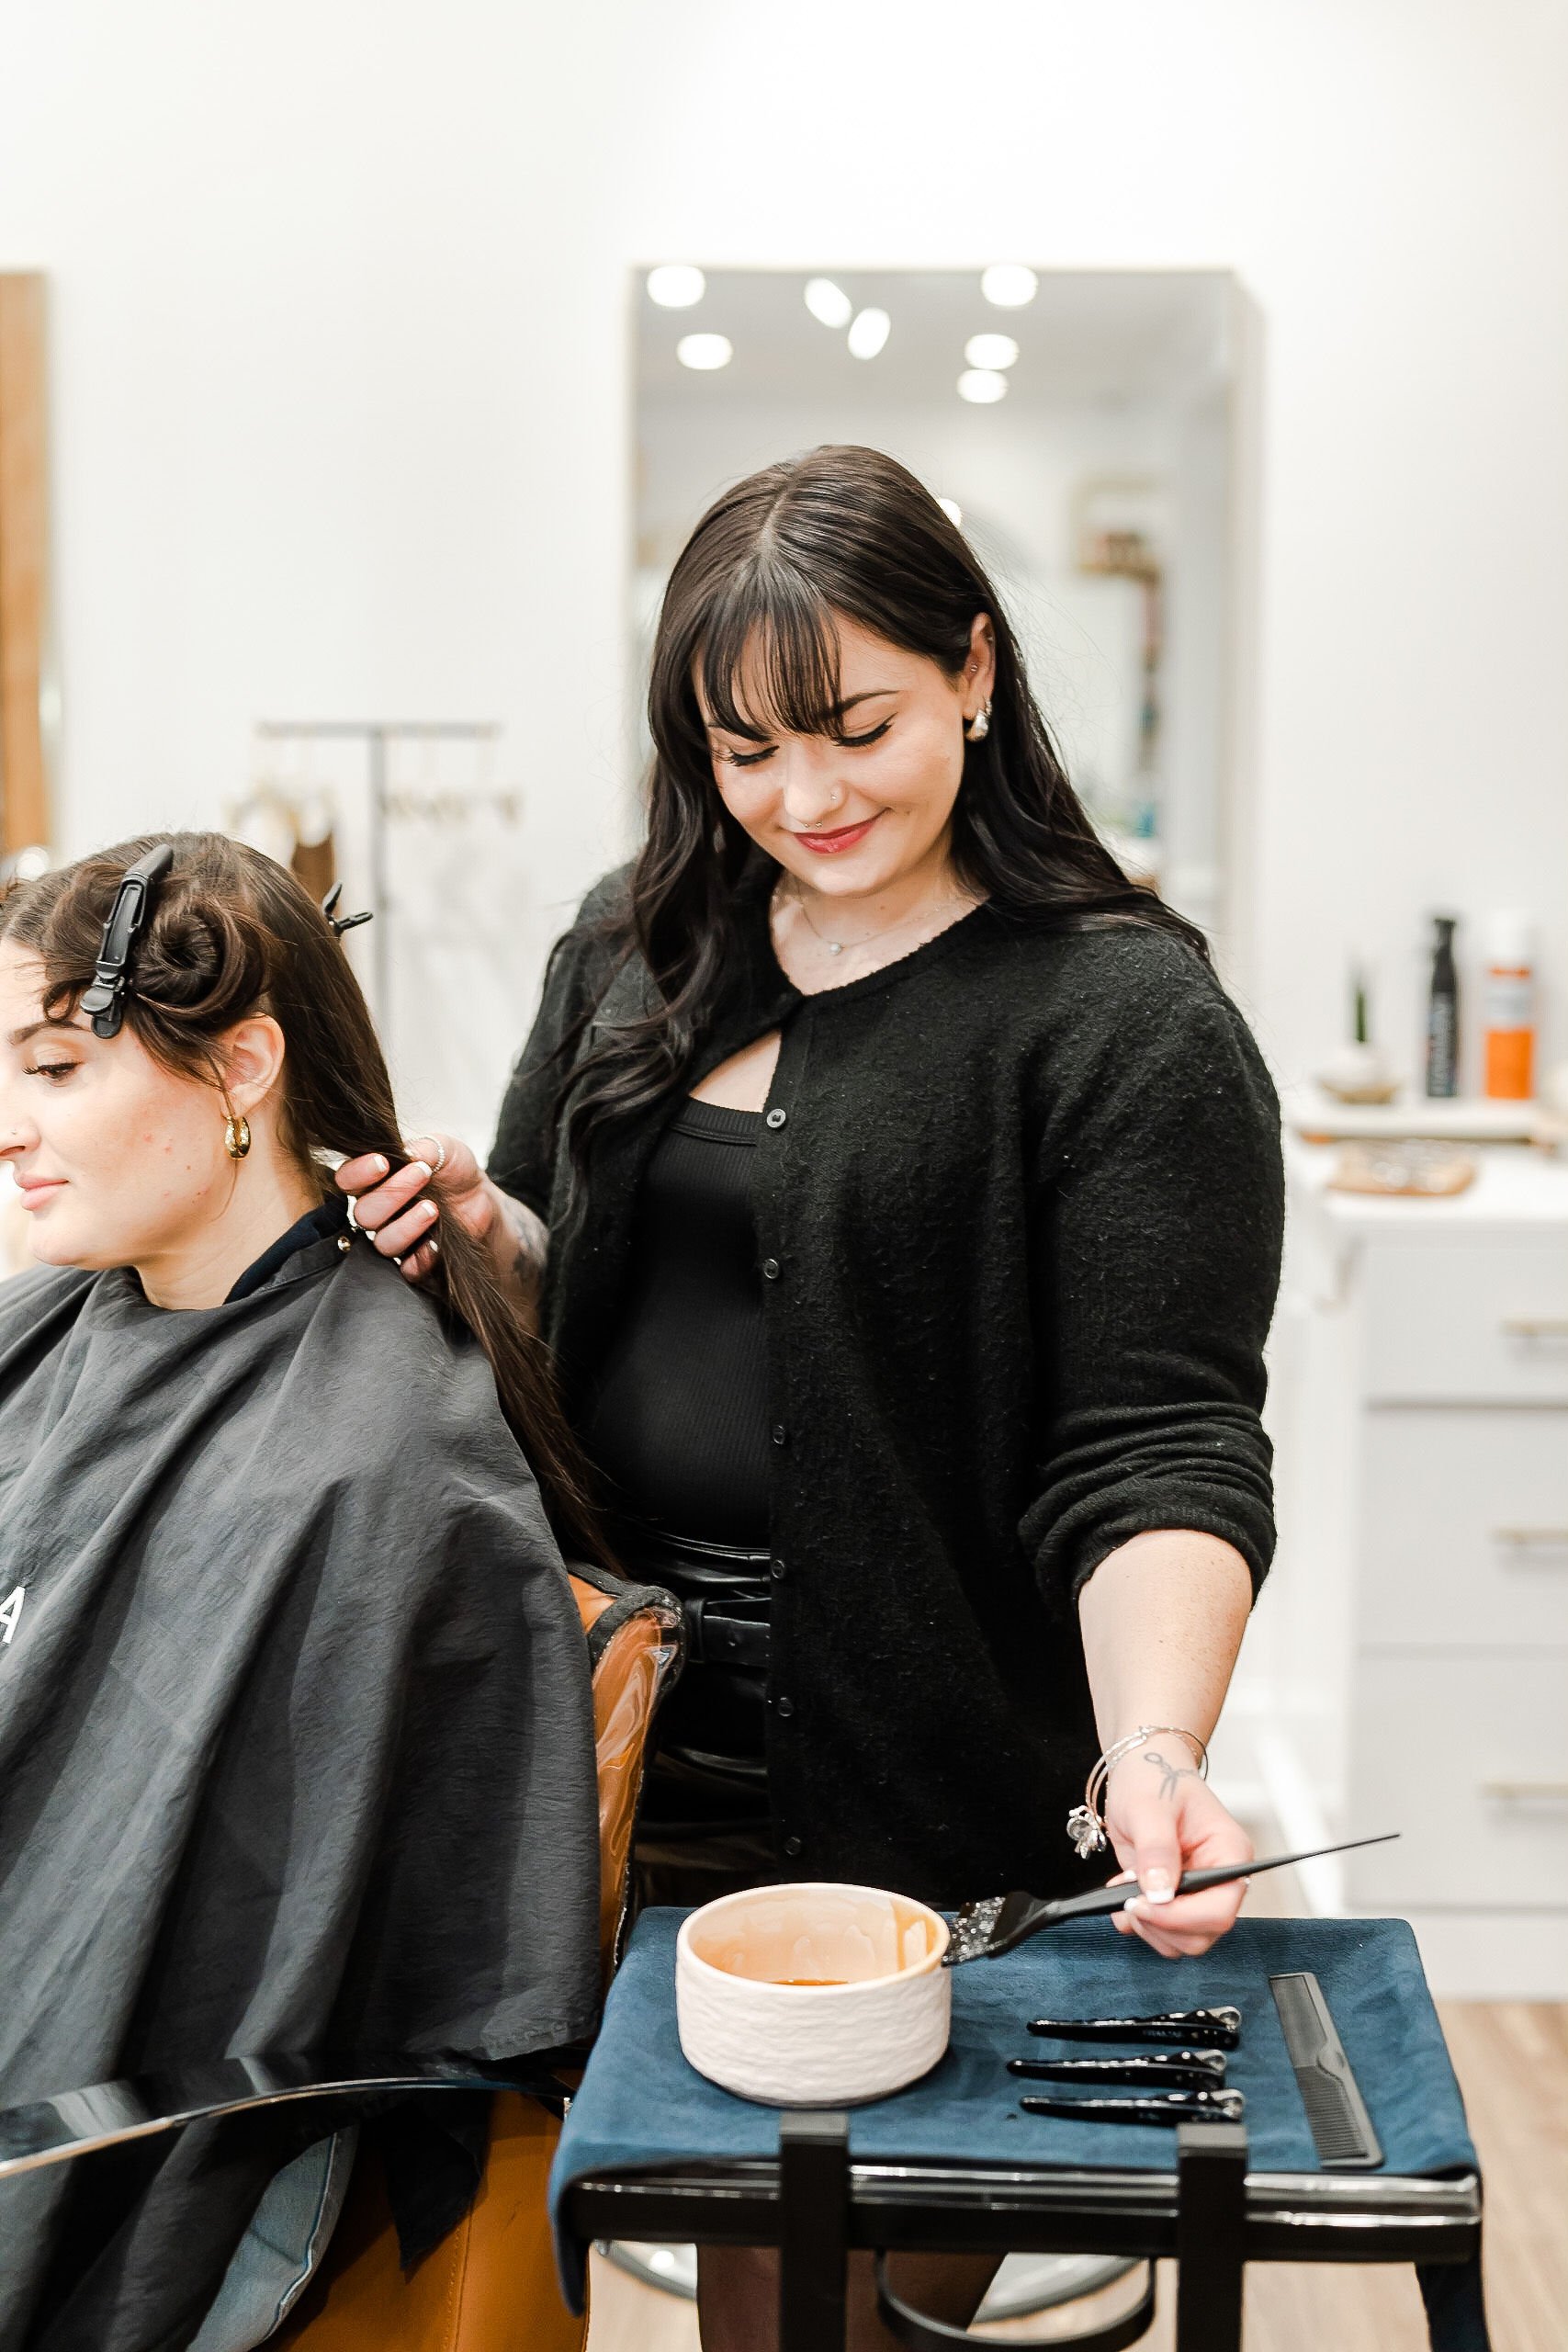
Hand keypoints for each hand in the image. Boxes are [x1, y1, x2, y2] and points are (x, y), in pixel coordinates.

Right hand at [335, 1132, 492, 1283]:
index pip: (347, 1180)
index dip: (358, 1173)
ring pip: (383, 1242)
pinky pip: (407, 1268)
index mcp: (374, 1181)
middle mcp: (379, 1211)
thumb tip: (407, 1153)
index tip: (383, 1162)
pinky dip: (422, 1257)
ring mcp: (396, 1237)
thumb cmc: (454, 1171)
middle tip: (422, 1174)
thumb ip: (423, 1147)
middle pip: (364, 1214)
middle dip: (391, 1194)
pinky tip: (436, 1240)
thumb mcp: (444, 1148)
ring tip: (433, 1207)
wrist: (482, 1198)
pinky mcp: (416, 1260)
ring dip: (407, 1225)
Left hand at [1101, 1741, 1252, 1960]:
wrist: (1141, 1770)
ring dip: (1148, 1926)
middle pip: (1203, 1934)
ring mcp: (1196, 1893)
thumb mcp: (1150, 1808)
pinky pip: (1161, 1932)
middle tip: (1129, 1898)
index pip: (1220, 1909)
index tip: (1144, 1904)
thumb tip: (1160, 1895)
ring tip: (1126, 1889)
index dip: (1181, 1917)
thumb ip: (1156, 1851)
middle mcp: (1219, 1880)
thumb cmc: (1154, 1778)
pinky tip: (1124, 1894)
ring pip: (1182, 1941)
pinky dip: (1138, 1924)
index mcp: (1230, 1855)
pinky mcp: (1173, 1899)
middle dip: (1161, 1925)